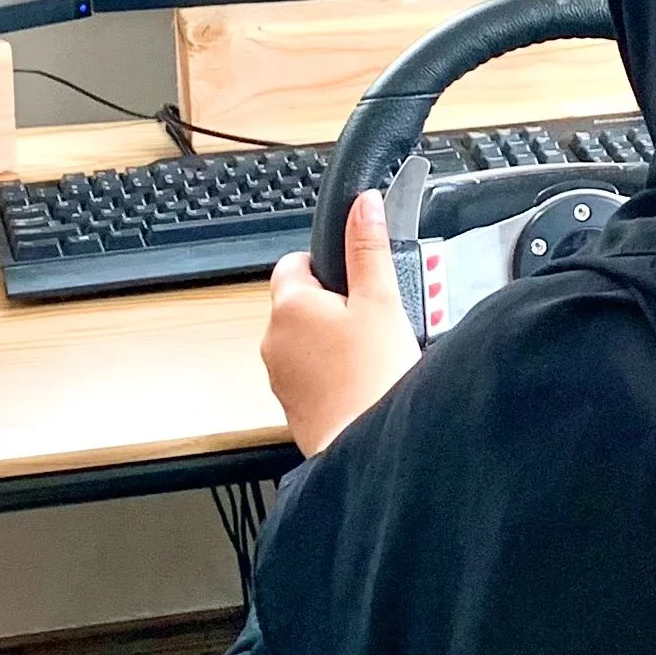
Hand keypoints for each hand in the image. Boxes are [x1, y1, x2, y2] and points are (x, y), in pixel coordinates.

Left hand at [262, 190, 420, 456]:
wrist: (368, 449)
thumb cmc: (373, 379)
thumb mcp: (381, 301)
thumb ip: (368, 248)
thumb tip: (363, 205)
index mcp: (290, 305)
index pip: (294, 263)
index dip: (328, 265)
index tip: (358, 279)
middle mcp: (274, 339)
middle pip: (302, 304)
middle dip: (335, 306)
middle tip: (377, 319)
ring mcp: (280, 376)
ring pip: (306, 342)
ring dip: (333, 342)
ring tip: (375, 355)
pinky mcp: (293, 407)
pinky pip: (311, 377)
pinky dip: (333, 375)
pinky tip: (364, 383)